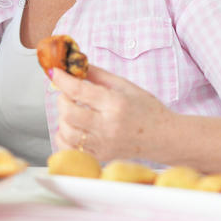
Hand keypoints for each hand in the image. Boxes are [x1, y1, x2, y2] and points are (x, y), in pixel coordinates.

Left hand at [52, 65, 172, 161]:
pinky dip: (64, 136)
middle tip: (68, 95)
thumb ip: (97, 74)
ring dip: (63, 118)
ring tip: (74, 111)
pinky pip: (69, 148)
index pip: (79, 91)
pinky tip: (74, 128)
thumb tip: (75, 63)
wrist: (165, 138)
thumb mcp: (124, 85)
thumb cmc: (147, 110)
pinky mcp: (100, 156)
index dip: (62, 79)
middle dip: (62, 99)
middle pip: (68, 113)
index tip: (55, 72)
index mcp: (115, 104)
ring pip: (66, 132)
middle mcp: (108, 126)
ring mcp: (103, 144)